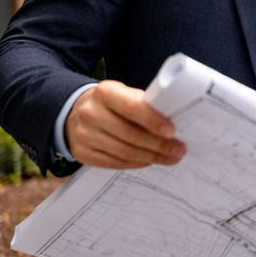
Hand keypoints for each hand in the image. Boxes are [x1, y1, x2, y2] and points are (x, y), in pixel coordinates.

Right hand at [64, 80, 185, 168]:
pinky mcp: (82, 152)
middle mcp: (90, 113)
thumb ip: (144, 104)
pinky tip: (148, 161)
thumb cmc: (111, 103)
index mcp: (104, 92)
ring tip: (169, 158)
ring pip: (123, 152)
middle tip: (179, 150)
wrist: (77, 112)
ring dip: (150, 157)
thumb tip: (172, 120)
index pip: (131, 108)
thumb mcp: (124, 94)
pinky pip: (113, 163)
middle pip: (130, 135)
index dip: (153, 121)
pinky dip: (135, 164)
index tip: (172, 131)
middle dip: (158, 145)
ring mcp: (83, 134)